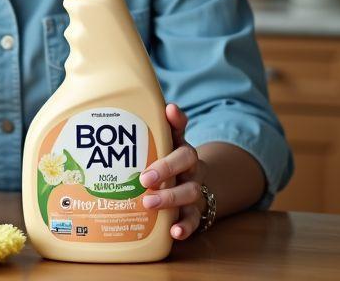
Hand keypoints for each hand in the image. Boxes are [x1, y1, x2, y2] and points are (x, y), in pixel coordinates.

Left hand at [138, 103, 206, 240]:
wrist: (190, 190)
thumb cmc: (167, 168)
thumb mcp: (160, 150)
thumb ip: (155, 133)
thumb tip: (161, 106)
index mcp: (179, 147)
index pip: (180, 129)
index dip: (176, 120)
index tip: (169, 112)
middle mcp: (190, 166)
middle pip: (187, 160)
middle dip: (166, 167)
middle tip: (145, 178)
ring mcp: (193, 189)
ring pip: (190, 191)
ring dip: (170, 197)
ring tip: (149, 203)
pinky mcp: (194, 211)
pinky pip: (194, 219)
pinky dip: (186, 226)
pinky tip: (175, 232)